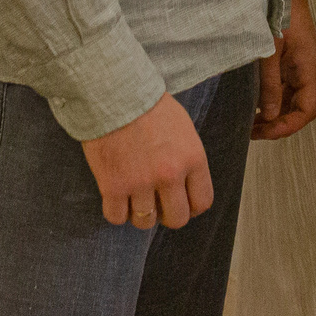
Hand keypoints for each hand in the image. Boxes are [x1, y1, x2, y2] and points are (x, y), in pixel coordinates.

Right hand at [82, 93, 213, 229]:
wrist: (115, 94)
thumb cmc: (149, 107)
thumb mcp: (183, 129)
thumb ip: (188, 159)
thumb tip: (187, 186)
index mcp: (192, 159)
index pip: (202, 202)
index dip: (191, 206)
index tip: (181, 202)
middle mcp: (170, 175)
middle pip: (177, 219)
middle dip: (167, 215)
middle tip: (157, 203)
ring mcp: (140, 183)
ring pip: (145, 222)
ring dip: (140, 213)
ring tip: (134, 197)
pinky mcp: (113, 186)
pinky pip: (116, 217)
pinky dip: (116, 211)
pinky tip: (116, 196)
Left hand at [254, 0, 315, 140]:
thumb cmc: (279, 14)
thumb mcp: (271, 50)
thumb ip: (271, 84)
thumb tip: (269, 115)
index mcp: (309, 69)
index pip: (306, 111)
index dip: (287, 126)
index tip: (264, 132)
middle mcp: (306, 72)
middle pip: (297, 110)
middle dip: (277, 124)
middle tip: (250, 130)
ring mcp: (297, 68)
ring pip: (289, 101)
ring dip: (272, 114)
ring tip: (248, 120)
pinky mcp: (288, 62)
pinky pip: (283, 89)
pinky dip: (270, 100)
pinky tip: (253, 103)